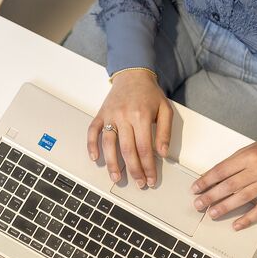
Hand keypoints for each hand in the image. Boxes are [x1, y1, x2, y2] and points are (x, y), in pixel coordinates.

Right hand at [87, 69, 173, 188]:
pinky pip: (92, 131)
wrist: (133, 74)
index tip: (151, 179)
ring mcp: (110, 115)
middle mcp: (123, 116)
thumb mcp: (165, 110)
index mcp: (141, 116)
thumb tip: (162, 153)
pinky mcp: (100, 114)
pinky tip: (95, 158)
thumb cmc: (149, 93)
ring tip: (117, 178)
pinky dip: (91, 145)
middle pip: (127, 150)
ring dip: (112, 163)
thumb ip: (165, 132)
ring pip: (109, 144)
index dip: (148, 166)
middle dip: (134, 170)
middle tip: (139, 183)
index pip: (144, 148)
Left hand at [191, 138, 256, 230]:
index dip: (206, 180)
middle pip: (229, 185)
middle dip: (211, 196)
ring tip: (212, 213)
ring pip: (243, 198)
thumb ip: (231, 164)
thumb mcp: (248, 150)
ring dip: (225, 207)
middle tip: (199, 204)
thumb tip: (211, 178)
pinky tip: (237, 224)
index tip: (196, 188)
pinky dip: (248, 218)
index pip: (221, 170)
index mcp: (248, 157)